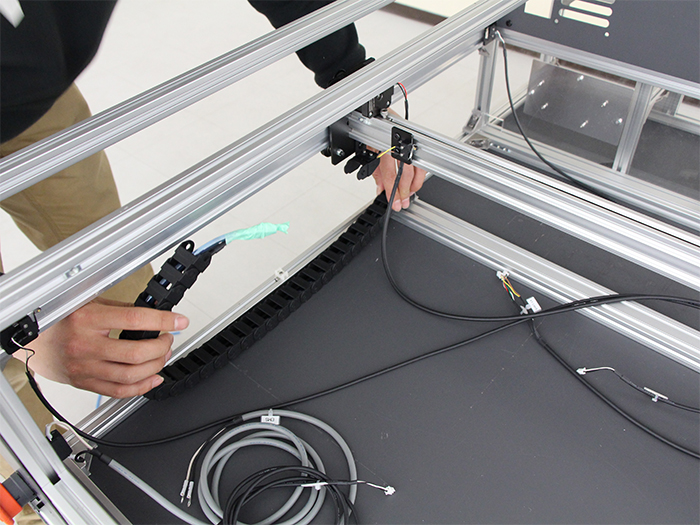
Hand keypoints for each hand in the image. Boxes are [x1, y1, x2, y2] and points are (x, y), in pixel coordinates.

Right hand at [17, 298, 188, 397]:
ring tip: (162, 356)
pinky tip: (153, 379)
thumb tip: (154, 312)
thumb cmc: (61, 319)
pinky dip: (141, 388)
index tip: (179, 321)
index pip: (134, 320)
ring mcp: (84, 367)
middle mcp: (85, 345)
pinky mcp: (84, 383)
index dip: (163, 321)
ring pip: (130, 376)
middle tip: (168, 339)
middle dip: (162, 347)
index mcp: (87, 319)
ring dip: (155, 367)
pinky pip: (118, 392)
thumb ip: (121, 309)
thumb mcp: (91, 303)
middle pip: (135, 353)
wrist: (32, 341)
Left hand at [372, 108, 426, 210]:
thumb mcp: (367, 150)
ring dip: (414, 184)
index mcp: (385, 145)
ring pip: (418, 167)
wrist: (374, 109)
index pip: (391, 174)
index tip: (394, 202)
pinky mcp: (413, 138)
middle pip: (407, 172)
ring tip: (409, 195)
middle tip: (402, 203)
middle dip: (405, 191)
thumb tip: (380, 188)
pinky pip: (419, 160)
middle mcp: (399, 142)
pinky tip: (414, 182)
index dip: (393, 191)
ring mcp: (408, 140)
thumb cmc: (370, 126)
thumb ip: (375, 171)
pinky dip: (418, 173)